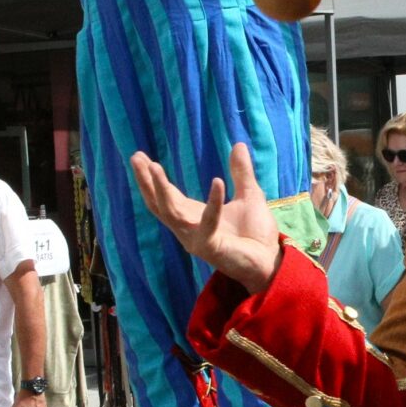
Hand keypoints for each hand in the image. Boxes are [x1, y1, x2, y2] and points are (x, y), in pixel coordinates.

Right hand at [129, 144, 284, 294]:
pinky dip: (213, 203)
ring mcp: (196, 239)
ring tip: (154, 167)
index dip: (153, 178)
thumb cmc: (255, 234)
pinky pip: (207, 222)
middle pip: (159, 203)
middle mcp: (189, 228)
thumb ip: (241, 172)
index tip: (141, 157)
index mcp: (193, 216)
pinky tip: (217, 181)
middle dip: (146, 181)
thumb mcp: (248, 195)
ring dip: (162, 189)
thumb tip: (239, 145)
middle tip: (135, 158)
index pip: (167, 196)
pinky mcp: (210, 247)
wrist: (269, 261)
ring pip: (172, 212)